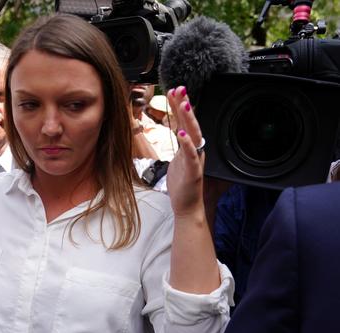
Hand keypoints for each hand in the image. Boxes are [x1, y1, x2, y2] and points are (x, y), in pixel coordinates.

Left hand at [166, 86, 204, 216]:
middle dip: (185, 105)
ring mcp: (195, 160)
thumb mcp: (178, 160)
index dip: (180, 106)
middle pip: (190, 123)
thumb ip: (180, 145)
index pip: (184, 122)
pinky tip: (181, 133)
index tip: (174, 90)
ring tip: (183, 104)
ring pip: (193, 136)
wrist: (188, 206)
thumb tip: (177, 130)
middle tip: (180, 88)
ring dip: (188, 120)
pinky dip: (187, 144)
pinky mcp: (193, 171)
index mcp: (190, 147)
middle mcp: (195, 150)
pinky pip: (191, 156)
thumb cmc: (183, 184)